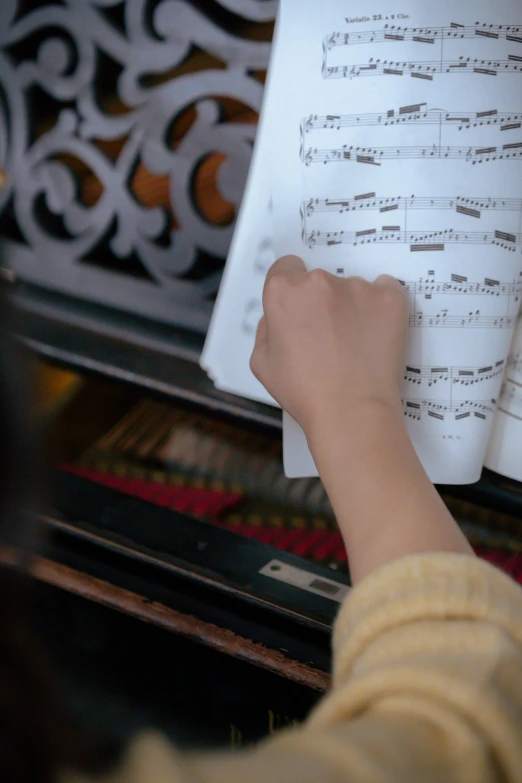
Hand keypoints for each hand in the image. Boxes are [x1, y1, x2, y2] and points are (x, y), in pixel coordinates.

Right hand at [250, 255, 408, 440]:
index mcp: (283, 292)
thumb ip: (265, 330)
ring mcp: (357, 287)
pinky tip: (375, 335)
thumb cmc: (306, 393)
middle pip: (320, 279)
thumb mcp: (262, 365)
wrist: (352, 413)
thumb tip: (277, 317)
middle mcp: (318, 281)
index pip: (286, 267)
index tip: (302, 308)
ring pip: (353, 288)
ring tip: (354, 344)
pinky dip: (381, 308)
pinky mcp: (389, 298)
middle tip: (328, 337)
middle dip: (322, 302)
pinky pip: (386, 291)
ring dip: (352, 306)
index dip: (292, 288)